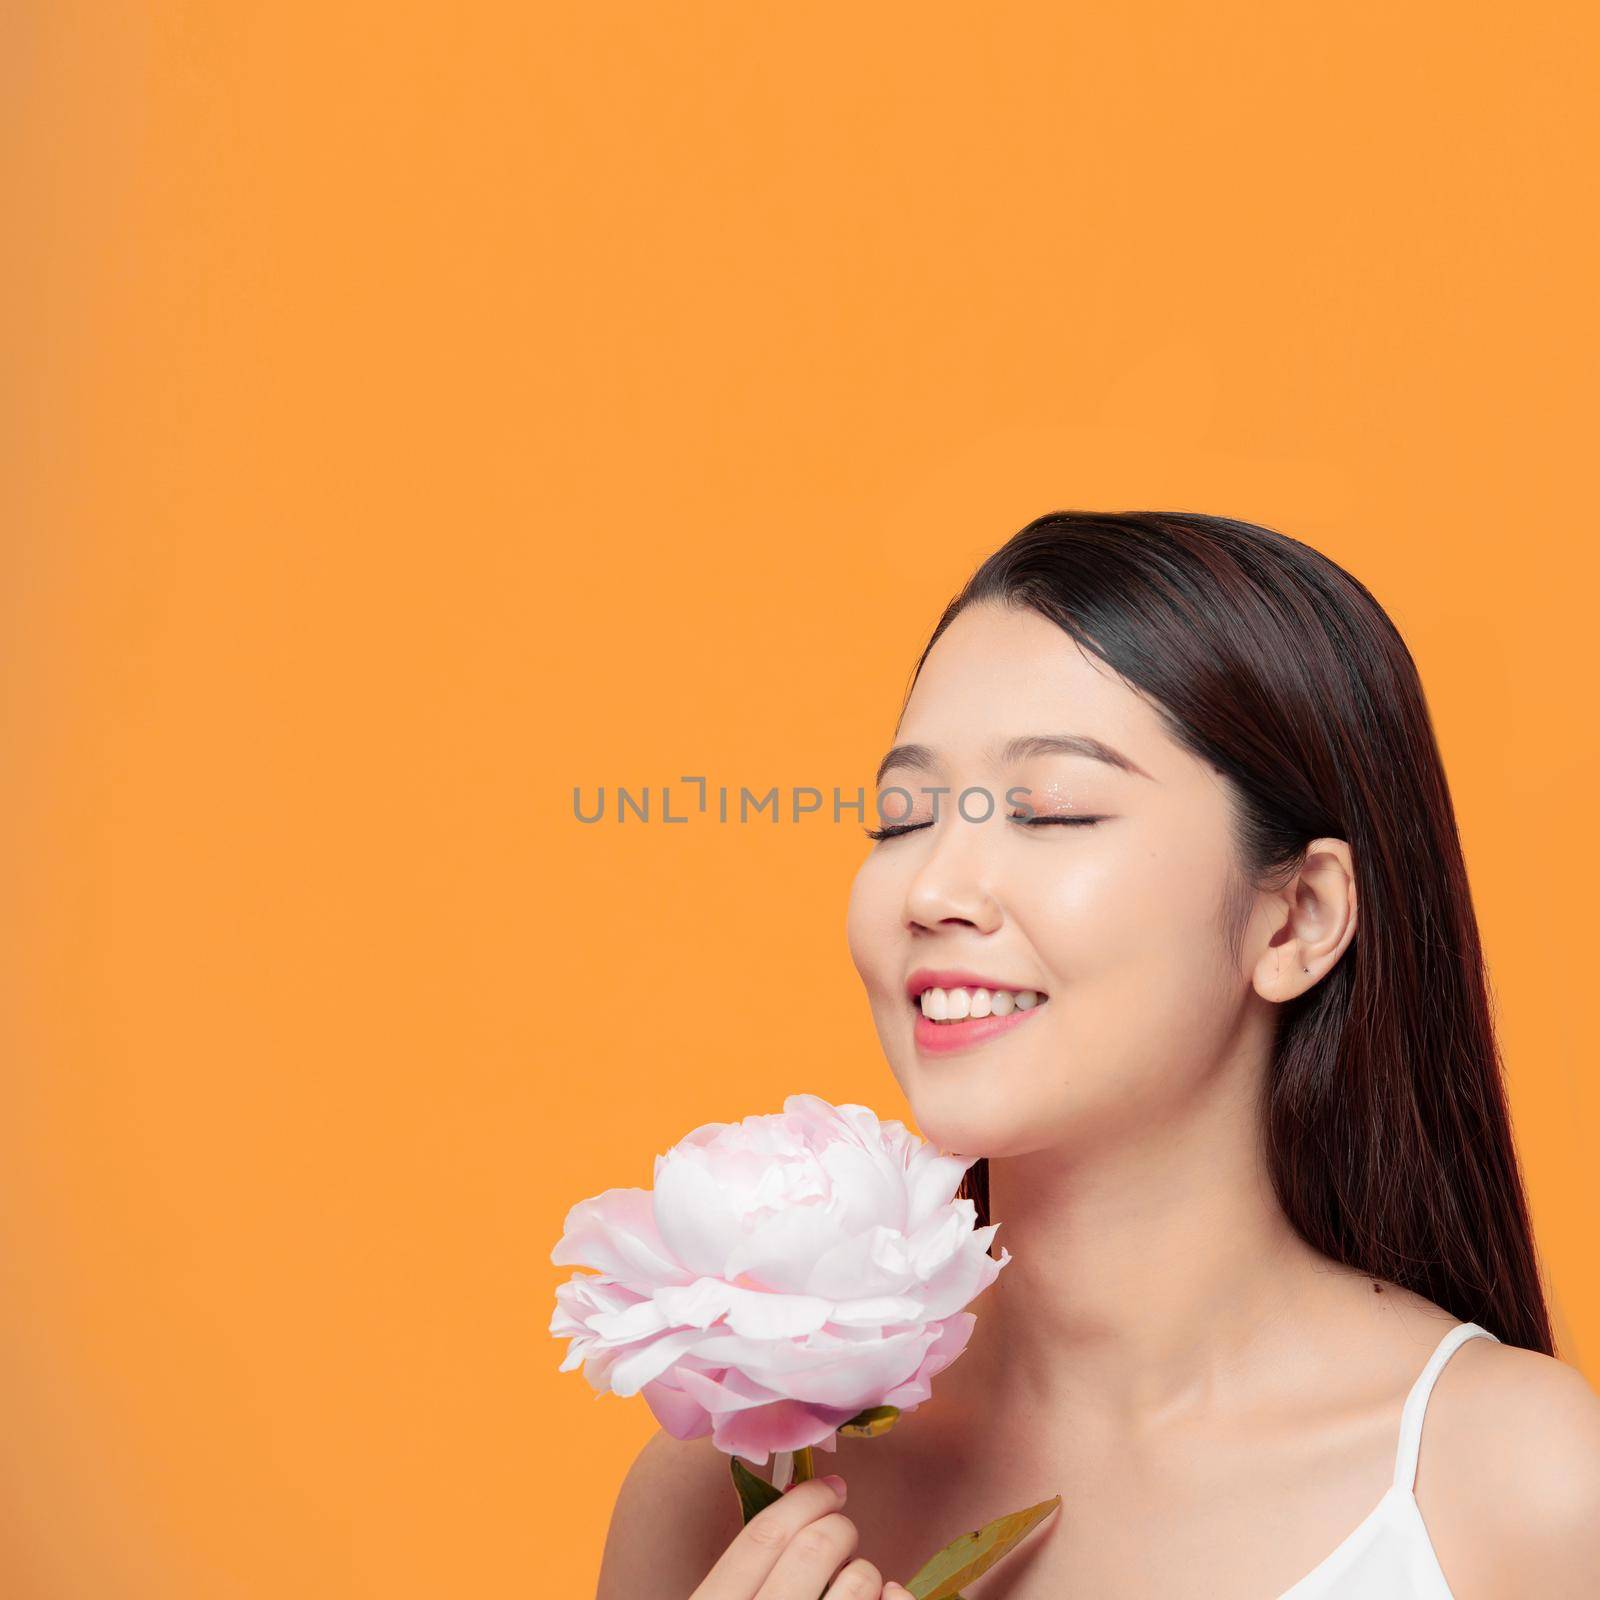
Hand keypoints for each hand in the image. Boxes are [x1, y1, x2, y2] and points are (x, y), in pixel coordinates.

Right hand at [688, 1475, 910, 1599]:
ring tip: (855, 1582)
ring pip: (857, 1584)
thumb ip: (743, 1575)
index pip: (762, 1536)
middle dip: (838, 1528)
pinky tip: (890, 1597)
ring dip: (865, 1572)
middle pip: (813, 1549)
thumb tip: (802, 1508)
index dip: (803, 1500)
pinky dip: (897, 1598)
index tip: (831, 1487)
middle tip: (842, 1533)